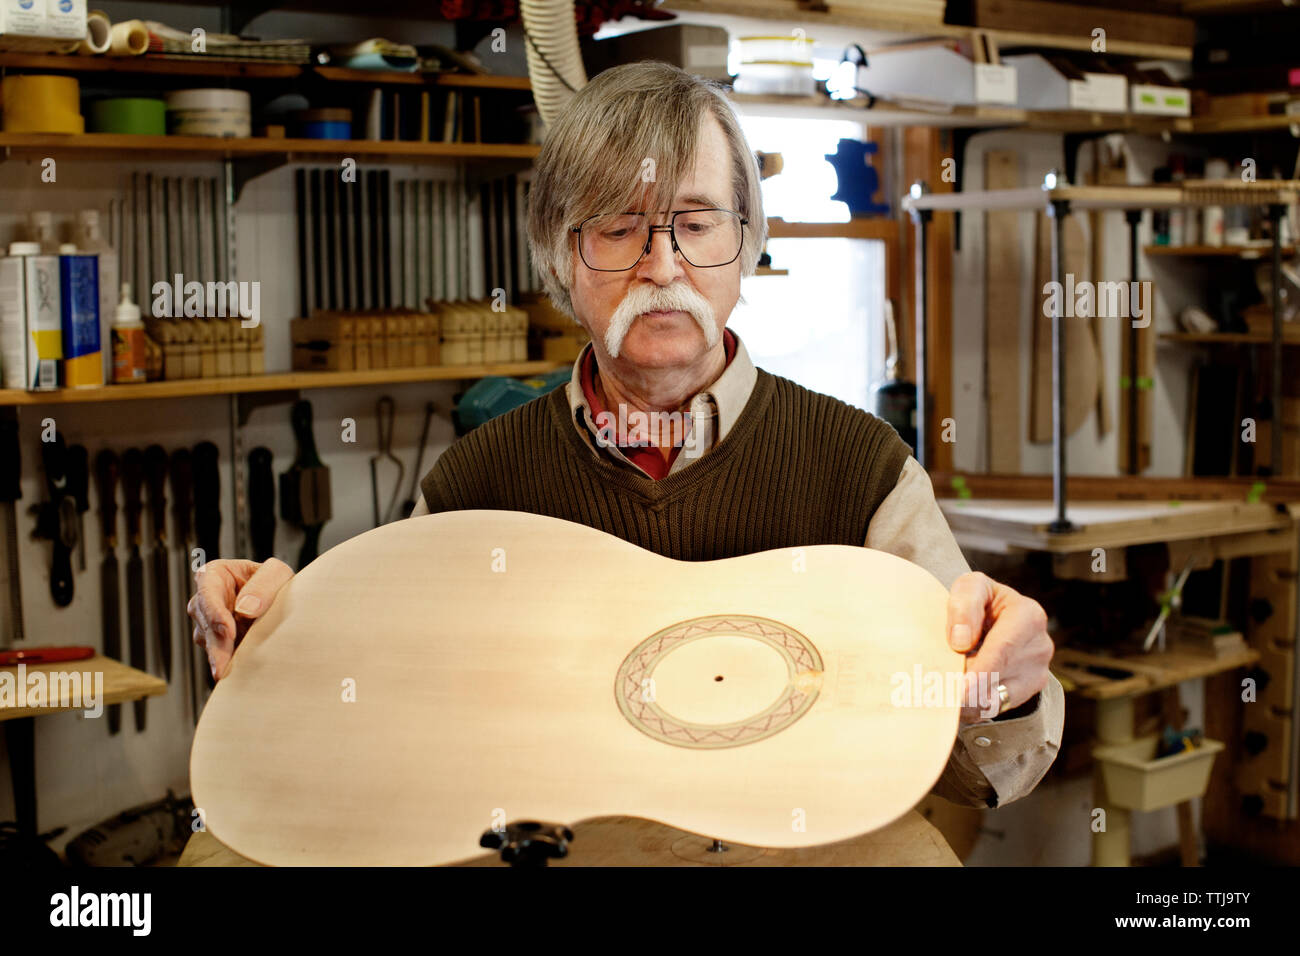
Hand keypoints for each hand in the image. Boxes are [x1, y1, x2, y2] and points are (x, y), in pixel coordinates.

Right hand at [186, 558, 293, 680]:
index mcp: (213, 575)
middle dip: (216, 647)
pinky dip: (232, 664)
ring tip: (236, 674)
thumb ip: (263, 585)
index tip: (228, 632)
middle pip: (206, 624)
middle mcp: (205, 601)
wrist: (281, 595)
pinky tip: (242, 675)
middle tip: (222, 668)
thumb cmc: (274, 579)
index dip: (215, 613)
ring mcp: (209, 624)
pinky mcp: (219, 643)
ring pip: (211, 644)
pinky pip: (221, 655)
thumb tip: (245, 609)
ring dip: (224, 658)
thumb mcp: (276, 573)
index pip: (208, 593)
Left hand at [947, 571, 1052, 723]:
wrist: (991, 619)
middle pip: (999, 676)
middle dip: (968, 687)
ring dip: (966, 700)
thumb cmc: (977, 602)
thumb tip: (961, 641)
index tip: (961, 688)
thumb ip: (964, 605)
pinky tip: (954, 699)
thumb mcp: (968, 589)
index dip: (981, 670)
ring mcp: (1037, 671)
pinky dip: (971, 707)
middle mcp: (1039, 646)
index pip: (1003, 648)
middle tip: (939, 695)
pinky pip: (996, 708)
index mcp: (1028, 615)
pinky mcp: (1027, 691)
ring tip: (941, 693)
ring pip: (997, 698)